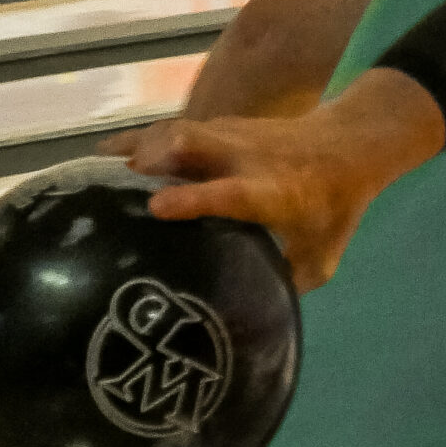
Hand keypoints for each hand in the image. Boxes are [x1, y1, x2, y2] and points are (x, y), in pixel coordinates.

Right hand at [101, 69, 445, 291]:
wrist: (350, 144)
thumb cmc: (334, 207)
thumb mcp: (320, 255)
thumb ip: (284, 283)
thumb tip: (248, 321)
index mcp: (271, 192)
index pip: (229, 193)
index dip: (193, 199)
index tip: (157, 208)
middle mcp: (246, 159)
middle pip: (193, 145)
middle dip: (153, 160)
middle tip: (111, 186)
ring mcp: (231, 136)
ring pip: (180, 131)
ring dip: (139, 148)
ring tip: (95, 173)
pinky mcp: (220, 125)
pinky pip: (175, 127)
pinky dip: (141, 139)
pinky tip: (105, 155)